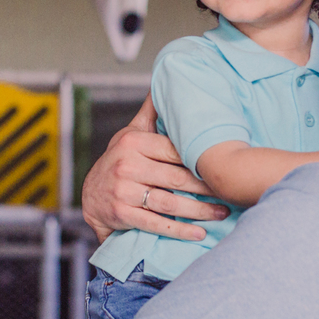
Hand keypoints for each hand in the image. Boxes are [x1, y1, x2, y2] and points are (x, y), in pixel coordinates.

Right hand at [80, 94, 228, 242]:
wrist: (89, 196)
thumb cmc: (118, 162)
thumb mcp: (130, 134)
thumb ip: (150, 114)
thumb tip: (164, 85)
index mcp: (133, 142)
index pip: (175, 150)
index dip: (200, 160)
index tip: (223, 165)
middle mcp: (126, 164)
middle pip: (177, 178)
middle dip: (206, 187)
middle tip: (229, 192)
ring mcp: (123, 190)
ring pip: (170, 202)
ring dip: (199, 210)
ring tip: (221, 212)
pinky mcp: (121, 213)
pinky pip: (156, 223)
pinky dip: (179, 230)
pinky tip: (199, 233)